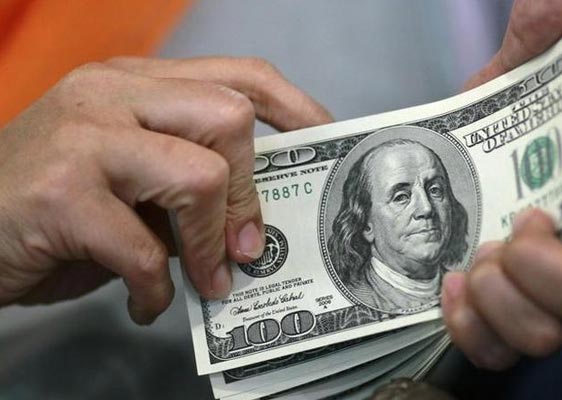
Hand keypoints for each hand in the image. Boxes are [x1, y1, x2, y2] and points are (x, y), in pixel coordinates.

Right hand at [0, 57, 331, 323]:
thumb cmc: (53, 206)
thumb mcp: (129, 178)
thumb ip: (186, 181)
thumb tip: (254, 221)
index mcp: (135, 83)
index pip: (239, 75)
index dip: (295, 108)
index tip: (325, 145)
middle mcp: (109, 94)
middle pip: (229, 118)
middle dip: (249, 192)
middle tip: (248, 246)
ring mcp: (82, 138)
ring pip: (197, 176)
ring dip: (209, 246)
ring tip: (206, 282)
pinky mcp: (59, 194)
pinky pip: (143, 250)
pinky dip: (154, 291)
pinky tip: (143, 302)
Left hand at [442, 0, 561, 369]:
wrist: (431, 206)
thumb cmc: (475, 155)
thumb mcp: (495, 96)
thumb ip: (526, 50)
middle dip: (545, 265)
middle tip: (514, 226)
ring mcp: (538, 306)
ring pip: (545, 332)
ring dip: (498, 291)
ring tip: (470, 258)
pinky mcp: (498, 334)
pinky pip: (495, 351)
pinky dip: (468, 321)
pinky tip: (449, 286)